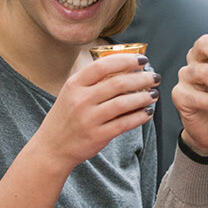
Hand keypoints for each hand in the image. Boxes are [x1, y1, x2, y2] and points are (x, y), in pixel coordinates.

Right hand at [38, 53, 158, 171]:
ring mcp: (89, 118)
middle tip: (154, 77)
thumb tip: (125, 67)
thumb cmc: (66, 116)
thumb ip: (93, 80)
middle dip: (142, 78)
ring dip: (143, 97)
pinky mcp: (97, 136)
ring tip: (154, 94)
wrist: (52, 147)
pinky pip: (124, 124)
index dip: (126, 60)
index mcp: (74, 84)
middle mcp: (81, 100)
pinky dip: (139, 117)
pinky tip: (148, 112)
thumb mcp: (71, 93)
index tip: (142, 60)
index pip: (103, 65)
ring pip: (123, 103)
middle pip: (118, 83)